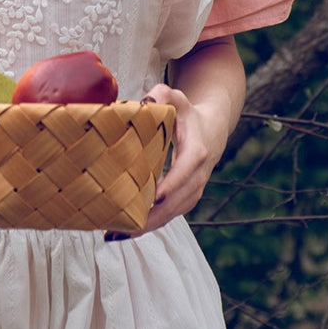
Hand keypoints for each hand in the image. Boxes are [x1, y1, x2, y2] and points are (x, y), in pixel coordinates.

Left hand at [134, 82, 229, 233]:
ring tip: (115, 234)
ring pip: (171, 214)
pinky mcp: (186, 200)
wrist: (211, 130)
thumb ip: (162, 94)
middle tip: (121, 226)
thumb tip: (145, 99)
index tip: (153, 197)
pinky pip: (168, 217)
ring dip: (145, 227)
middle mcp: (198, 176)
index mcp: (197, 152)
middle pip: (176, 202)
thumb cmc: (186, 113)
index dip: (171, 185)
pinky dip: (148, 226)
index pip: (185, 171)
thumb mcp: (177, 98)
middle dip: (151, 216)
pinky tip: (123, 233)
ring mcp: (193, 191)